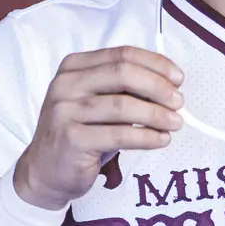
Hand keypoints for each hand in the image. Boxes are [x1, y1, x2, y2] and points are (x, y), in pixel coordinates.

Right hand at [14, 47, 184, 209]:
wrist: (45, 171)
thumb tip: (168, 85)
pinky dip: (146, 137)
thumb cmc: (78, 133)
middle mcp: (65, 85)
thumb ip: (122, 88)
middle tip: (179, 102)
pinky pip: (119, 135)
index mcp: (73, 67)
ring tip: (175, 123)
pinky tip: (161, 140)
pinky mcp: (72, 139)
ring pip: (123, 105)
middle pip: (122, 73)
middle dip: (158, 86)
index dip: (155, 64)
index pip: (121, 55)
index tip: (178, 78)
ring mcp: (65, 112)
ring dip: (156, 114)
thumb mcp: (95, 101)